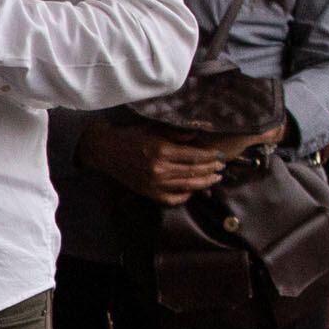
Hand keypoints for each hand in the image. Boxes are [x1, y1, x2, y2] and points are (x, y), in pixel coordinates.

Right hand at [80, 117, 249, 206]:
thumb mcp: (153, 129)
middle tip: (222, 167)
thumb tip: (198, 137)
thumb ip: (176, 134)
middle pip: (194, 171)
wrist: (106, 151)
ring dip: (204, 183)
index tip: (221, 155)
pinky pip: (172, 199)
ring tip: (214, 179)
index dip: (210, 156)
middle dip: (211, 169)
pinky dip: (185, 196)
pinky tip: (193, 190)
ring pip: (187, 186)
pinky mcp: (148, 193)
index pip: (194, 155)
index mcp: (162, 150)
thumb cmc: (131, 136)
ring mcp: (154, 184)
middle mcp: (159, 169)